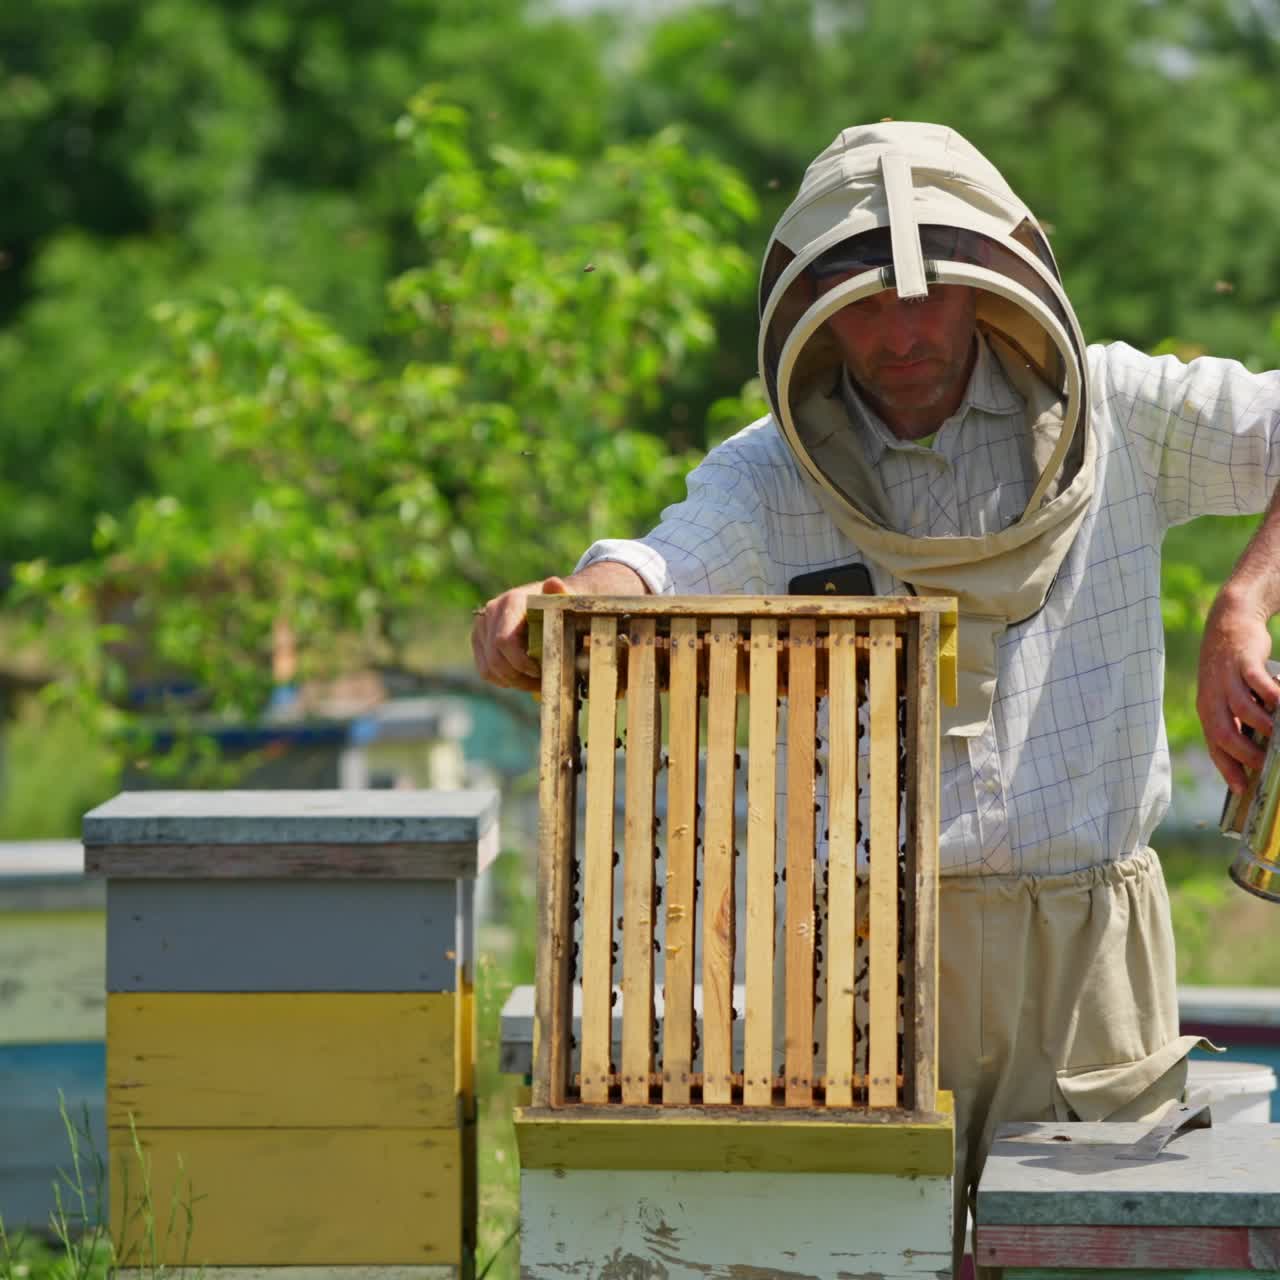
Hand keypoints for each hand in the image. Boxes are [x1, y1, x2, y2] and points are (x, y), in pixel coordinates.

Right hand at [471, 576, 571, 691]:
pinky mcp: (479, 641)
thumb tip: (553, 584)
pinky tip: (522, 678)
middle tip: (542, 685)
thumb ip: (561, 594)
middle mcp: (491, 612)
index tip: (540, 672)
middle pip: (496, 660)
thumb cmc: (560, 604)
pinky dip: (503, 680)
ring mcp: (481, 627)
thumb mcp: (565, 599)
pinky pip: (485, 670)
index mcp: (511, 602)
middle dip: (519, 678)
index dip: (520, 662)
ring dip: (512, 682)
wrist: (546, 599)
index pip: (504, 641)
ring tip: (535, 684)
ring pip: (488, 669)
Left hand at [1196, 587, 1279, 791]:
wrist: (1229, 624)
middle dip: (1245, 754)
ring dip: (1262, 727)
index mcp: (1208, 710)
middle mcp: (1213, 697)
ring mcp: (1226, 680)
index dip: (1227, 768)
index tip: (1240, 789)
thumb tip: (1256, 751)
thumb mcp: (1227, 695)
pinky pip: (1259, 684)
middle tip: (1265, 766)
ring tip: (1278, 736)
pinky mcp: (1243, 663)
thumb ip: (1238, 720)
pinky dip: (1274, 697)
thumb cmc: (1233, 669)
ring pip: (1242, 710)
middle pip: (1224, 733)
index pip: (1214, 746)